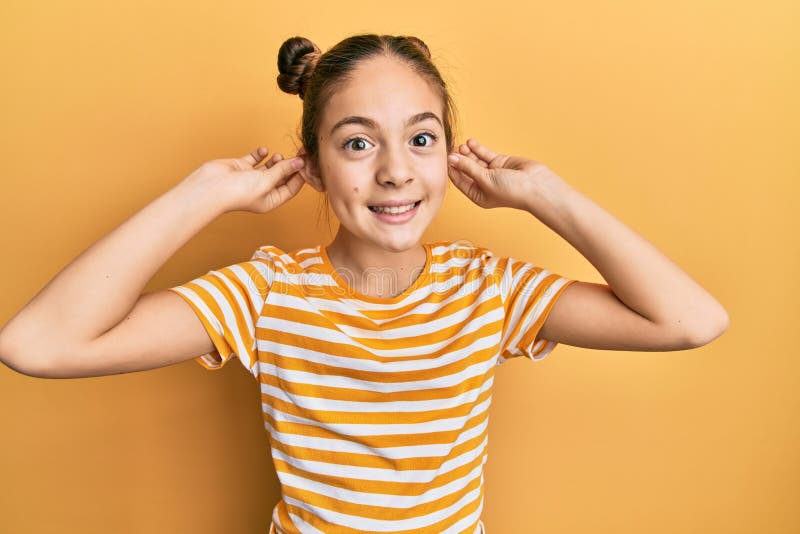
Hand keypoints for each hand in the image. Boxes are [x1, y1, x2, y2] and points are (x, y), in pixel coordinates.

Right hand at [184, 146, 305, 213]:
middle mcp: (262, 190)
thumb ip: (282, 170)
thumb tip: (299, 162)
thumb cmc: (237, 192)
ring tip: (278, 155)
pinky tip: (263, 151)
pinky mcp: (241, 167)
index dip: (300, 175)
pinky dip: (260, 154)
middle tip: (298, 153)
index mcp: (270, 200)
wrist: (211, 187)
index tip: (307, 162)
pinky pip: (255, 159)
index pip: (291, 188)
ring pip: (270, 167)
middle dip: (290, 166)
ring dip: (276, 160)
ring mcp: (251, 178)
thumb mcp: (266, 181)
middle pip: (282, 176)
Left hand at [447, 138, 562, 210]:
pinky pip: (486, 154)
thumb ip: (468, 167)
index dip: (451, 169)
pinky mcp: (500, 162)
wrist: (537, 186)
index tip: (444, 157)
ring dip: (468, 153)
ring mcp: (492, 173)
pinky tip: (470, 142)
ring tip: (462, 145)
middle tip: (452, 148)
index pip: (459, 181)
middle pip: (466, 169)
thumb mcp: (485, 179)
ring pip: (475, 160)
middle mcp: (483, 185)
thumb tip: (452, 158)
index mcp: (477, 195)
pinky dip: (478, 148)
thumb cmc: (512, 191)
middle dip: (459, 159)